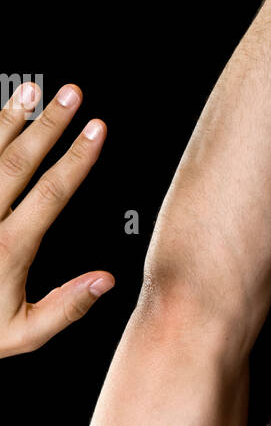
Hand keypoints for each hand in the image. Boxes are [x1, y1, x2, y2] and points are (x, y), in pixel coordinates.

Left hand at [0, 83, 112, 356]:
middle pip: (18, 161)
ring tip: (32, 91)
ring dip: (11, 119)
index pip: (51, 192)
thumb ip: (66, 308)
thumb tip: (106, 281)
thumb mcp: (22, 334)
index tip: (96, 130)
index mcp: (7, 250)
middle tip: (71, 95)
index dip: (77, 158)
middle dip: (49, 124)